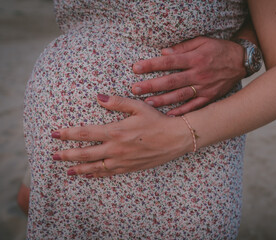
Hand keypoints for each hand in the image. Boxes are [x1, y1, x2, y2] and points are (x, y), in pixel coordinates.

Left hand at [51, 94, 191, 177]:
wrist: (176, 139)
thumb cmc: (158, 120)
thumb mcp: (138, 107)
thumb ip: (117, 102)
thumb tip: (98, 97)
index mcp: (116, 131)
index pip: (85, 133)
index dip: (67, 134)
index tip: (54, 134)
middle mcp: (116, 149)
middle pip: (85, 154)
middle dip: (67, 154)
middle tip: (54, 155)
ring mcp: (122, 161)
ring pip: (95, 167)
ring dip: (78, 168)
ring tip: (67, 170)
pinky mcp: (129, 168)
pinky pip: (109, 173)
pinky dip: (96, 175)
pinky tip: (88, 175)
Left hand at [131, 36, 245, 115]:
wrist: (241, 61)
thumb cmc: (219, 49)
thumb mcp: (202, 42)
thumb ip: (183, 47)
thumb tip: (164, 53)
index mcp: (195, 59)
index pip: (169, 62)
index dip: (152, 65)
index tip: (136, 68)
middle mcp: (198, 74)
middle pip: (171, 81)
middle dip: (152, 85)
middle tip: (135, 89)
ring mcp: (204, 87)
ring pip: (180, 95)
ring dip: (163, 100)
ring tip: (147, 103)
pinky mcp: (210, 97)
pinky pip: (194, 107)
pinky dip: (182, 111)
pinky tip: (169, 115)